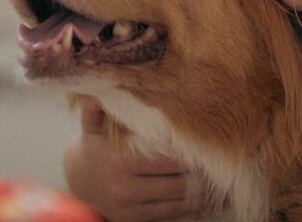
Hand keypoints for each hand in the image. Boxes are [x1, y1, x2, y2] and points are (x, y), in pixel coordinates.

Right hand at [64, 96, 207, 221]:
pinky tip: (205, 205)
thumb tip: (94, 92)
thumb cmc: (94, 148)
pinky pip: (170, 220)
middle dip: (200, 177)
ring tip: (219, 185)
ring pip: (177, 205)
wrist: (79, 182)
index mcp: (120, 163)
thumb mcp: (92, 128)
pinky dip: (191, 214)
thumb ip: (95, 112)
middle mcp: (125, 188)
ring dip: (201, 197)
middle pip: (176, 184)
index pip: (166, 160)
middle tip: (223, 168)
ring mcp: (131, 209)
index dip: (190, 156)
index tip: (209, 149)